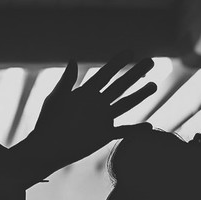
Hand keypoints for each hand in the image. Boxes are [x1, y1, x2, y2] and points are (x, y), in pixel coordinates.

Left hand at [13, 51, 156, 178]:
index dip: (117, 62)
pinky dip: (135, 130)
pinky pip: (123, 131)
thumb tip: (73, 60)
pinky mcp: (104, 135)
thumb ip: (66, 81)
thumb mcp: (56, 99)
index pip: (105, 74)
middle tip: (151, 61)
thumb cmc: (47, 122)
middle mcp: (97, 103)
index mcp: (86, 92)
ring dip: (140, 95)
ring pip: (125, 104)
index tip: (130, 52)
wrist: (47, 147)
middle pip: (120, 85)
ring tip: (154, 85)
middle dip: (135, 73)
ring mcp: (102, 119)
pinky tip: (149, 126)